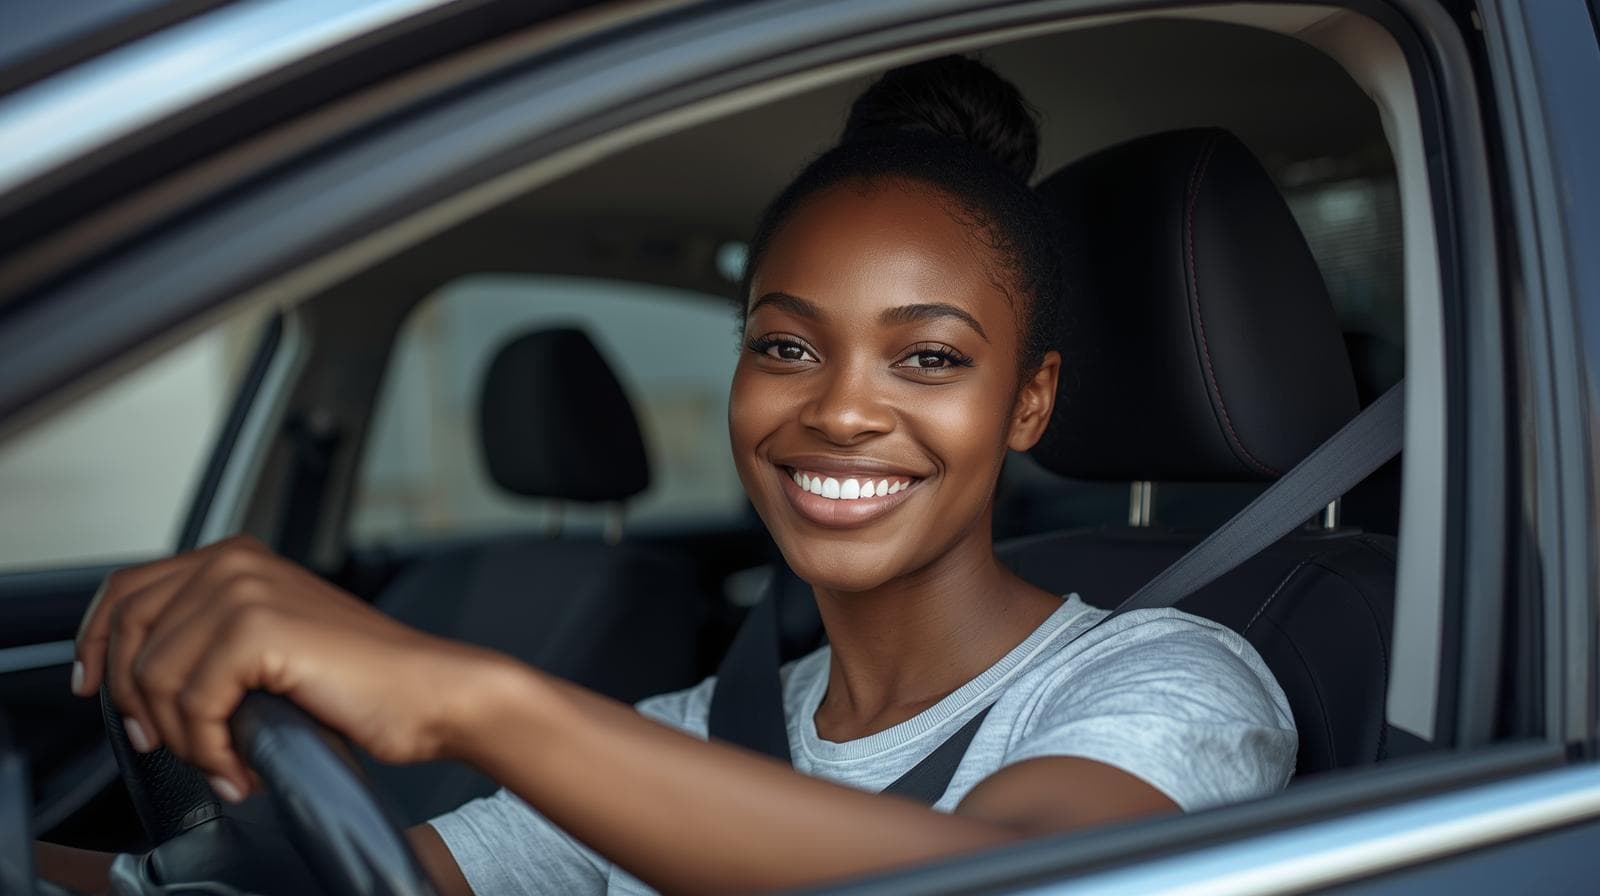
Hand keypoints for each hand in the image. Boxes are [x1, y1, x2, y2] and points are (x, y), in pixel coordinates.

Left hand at [72, 535, 505, 800]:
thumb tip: (136, 681)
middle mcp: (235, 563)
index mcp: (236, 558)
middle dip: (136, 704)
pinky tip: (243, 765)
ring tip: (227, 761)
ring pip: (155, 679)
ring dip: (184, 739)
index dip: (97, 645)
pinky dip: (211, 750)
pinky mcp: (258, 629)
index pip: (127, 590)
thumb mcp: (271, 644)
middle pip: (128, 634)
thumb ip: (210, 637)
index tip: (96, 691)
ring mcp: (245, 591)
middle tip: (171, 746)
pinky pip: (193, 705)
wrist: (430, 692)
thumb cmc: (365, 680)